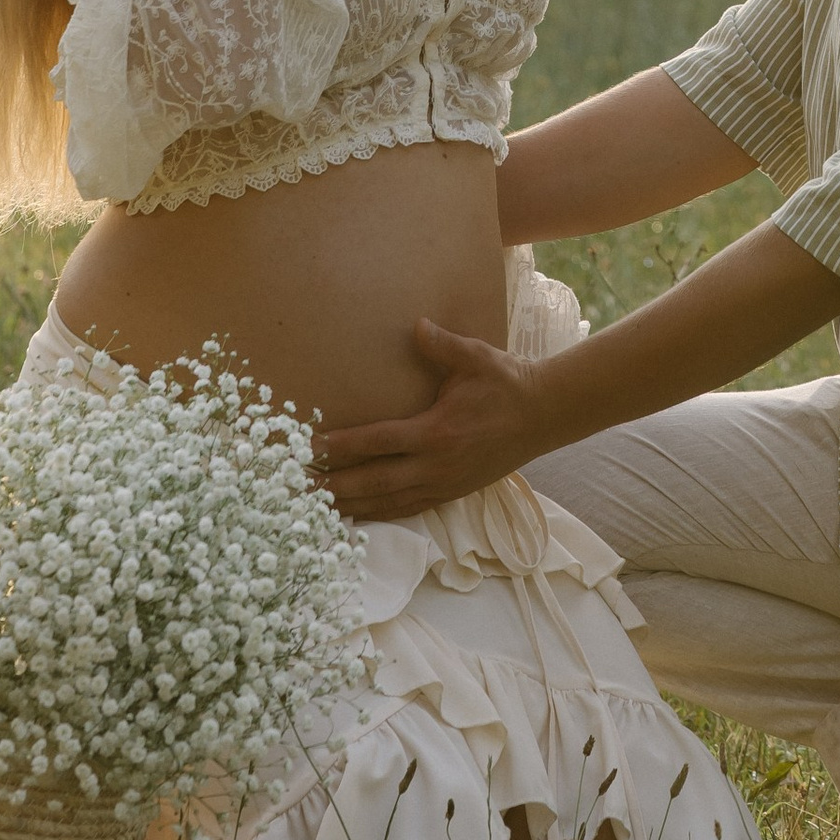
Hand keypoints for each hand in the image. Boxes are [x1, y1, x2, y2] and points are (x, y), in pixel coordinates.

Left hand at [320, 321, 544, 520]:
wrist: (543, 416)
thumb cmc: (506, 383)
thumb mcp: (476, 357)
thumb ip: (442, 344)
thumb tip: (416, 325)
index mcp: (437, 432)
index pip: (377, 442)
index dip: (340, 446)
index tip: (309, 448)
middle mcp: (435, 465)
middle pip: (374, 481)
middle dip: (333, 486)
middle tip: (296, 489)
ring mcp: (443, 485)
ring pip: (387, 502)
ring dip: (351, 505)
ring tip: (315, 508)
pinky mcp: (451, 494)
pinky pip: (407, 509)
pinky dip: (379, 514)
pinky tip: (357, 515)